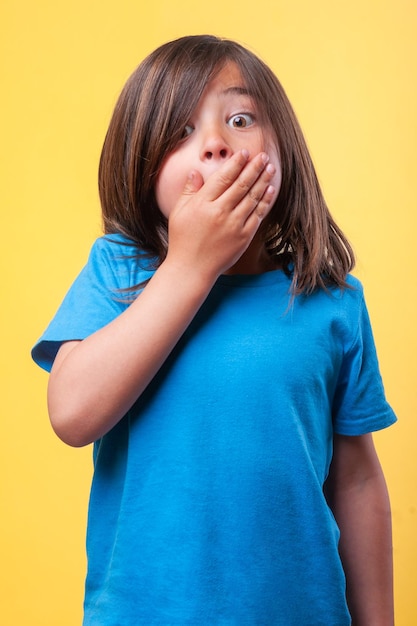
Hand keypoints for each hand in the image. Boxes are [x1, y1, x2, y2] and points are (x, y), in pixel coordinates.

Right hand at [166, 150, 276, 281]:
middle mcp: (220, 212)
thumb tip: (196, 172)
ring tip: (270, 168)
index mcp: (203, 204)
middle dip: (254, 168)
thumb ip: (188, 191)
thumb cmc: (183, 239)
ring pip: (253, 198)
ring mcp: (234, 225)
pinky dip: (265, 201)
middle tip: (263, 156)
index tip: (244, 153)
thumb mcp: (179, 212)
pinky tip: (270, 190)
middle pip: (241, 185)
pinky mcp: (244, 237)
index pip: (223, 178)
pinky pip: (258, 215)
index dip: (236, 163)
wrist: (192, 269)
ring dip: (263, 181)